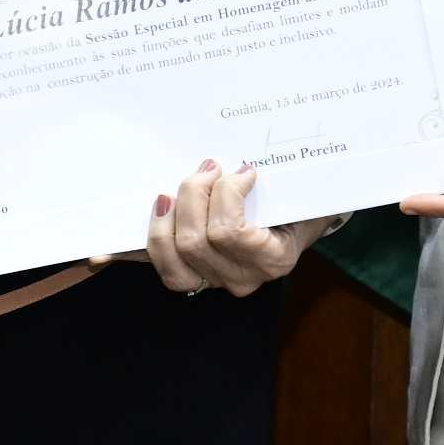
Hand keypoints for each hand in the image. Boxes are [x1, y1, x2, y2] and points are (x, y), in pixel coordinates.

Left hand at [145, 159, 330, 295]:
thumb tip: (250, 164)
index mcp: (273, 258)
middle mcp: (244, 277)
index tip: (242, 170)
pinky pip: (167, 269)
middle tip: (206, 169)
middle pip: (196, 242)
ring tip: (172, 193)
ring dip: (167, 219)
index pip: (230, 232)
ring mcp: (218, 280)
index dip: (226, 193)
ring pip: (176, 255)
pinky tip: (143, 226)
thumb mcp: (299, 193)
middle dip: (192, 196)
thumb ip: (281, 183)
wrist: (300, 227)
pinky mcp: (198, 278)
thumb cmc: (298, 206)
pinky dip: (151, 245)